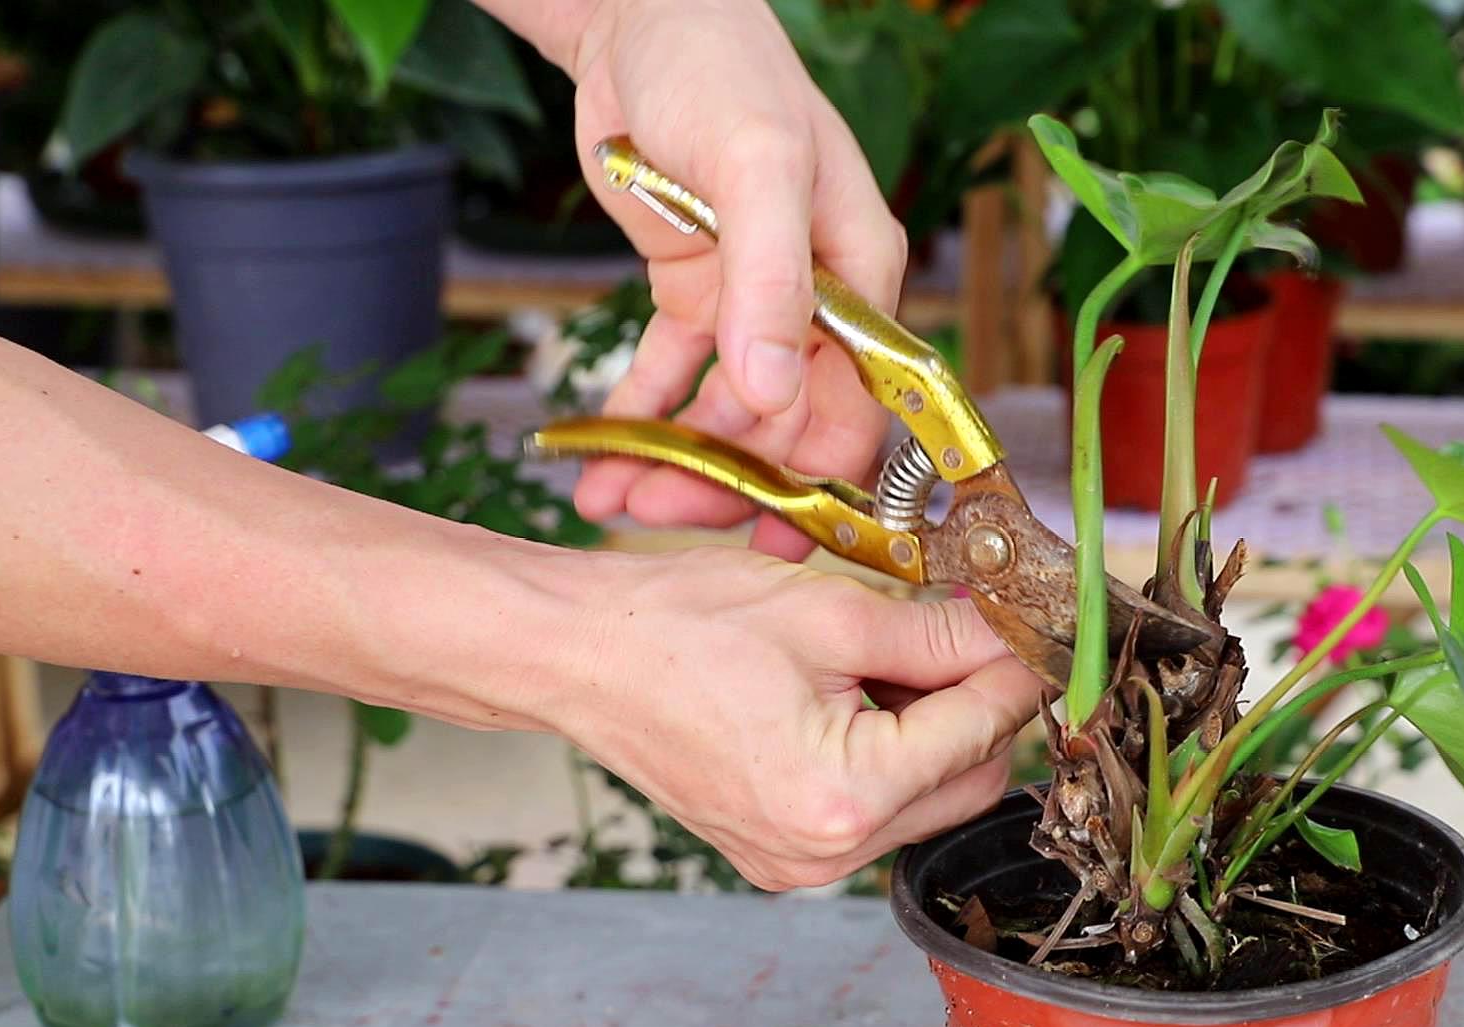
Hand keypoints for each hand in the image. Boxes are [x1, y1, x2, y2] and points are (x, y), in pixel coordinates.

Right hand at [504, 546, 1044, 890]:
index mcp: (843, 795)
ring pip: (923, 799)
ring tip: (888, 657)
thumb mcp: (830, 612)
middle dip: (975, 702)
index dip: (1014, 667)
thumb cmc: (677, 626)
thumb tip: (1013, 632)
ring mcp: (799, 863)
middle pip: (966, 780)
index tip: (1033, 624)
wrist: (577, 654)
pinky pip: (871, 810)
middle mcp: (824, 851)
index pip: (980, 730)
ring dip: (931, 729)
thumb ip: (939, 631)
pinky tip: (853, 694)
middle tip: (961, 628)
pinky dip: (884, 754)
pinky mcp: (779, 854)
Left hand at [562, 0, 906, 561]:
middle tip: (658, 516)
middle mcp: (817, 304)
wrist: (641, 18)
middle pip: (789, 427)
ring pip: (727, 415)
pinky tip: (599, 461)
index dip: (824, 480)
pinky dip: (639, 420)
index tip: (772, 537)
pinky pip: (672, 378)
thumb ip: (771, 284)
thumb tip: (774, 398)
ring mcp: (754, 304)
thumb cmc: (722, 72)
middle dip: (730, 482)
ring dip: (676, 461)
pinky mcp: (695, 297)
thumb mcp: (758, 167)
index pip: (862, 406)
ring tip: (610, 498)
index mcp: (863, 278)